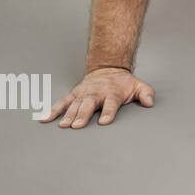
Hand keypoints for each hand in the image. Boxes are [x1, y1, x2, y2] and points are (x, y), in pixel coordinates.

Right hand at [40, 68, 155, 128]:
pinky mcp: (74, 94)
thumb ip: (146, 94)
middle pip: (89, 105)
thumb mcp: (138, 86)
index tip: (104, 122)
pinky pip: (62, 103)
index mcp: (112, 93)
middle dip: (83, 115)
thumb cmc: (124, 83)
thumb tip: (150, 103)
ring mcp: (83, 94)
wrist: (108, 68)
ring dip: (68, 115)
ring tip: (63, 126)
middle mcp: (96, 93)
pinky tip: (44, 119)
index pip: (111, 104)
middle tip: (77, 126)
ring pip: (74, 105)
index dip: (108, 112)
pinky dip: (53, 110)